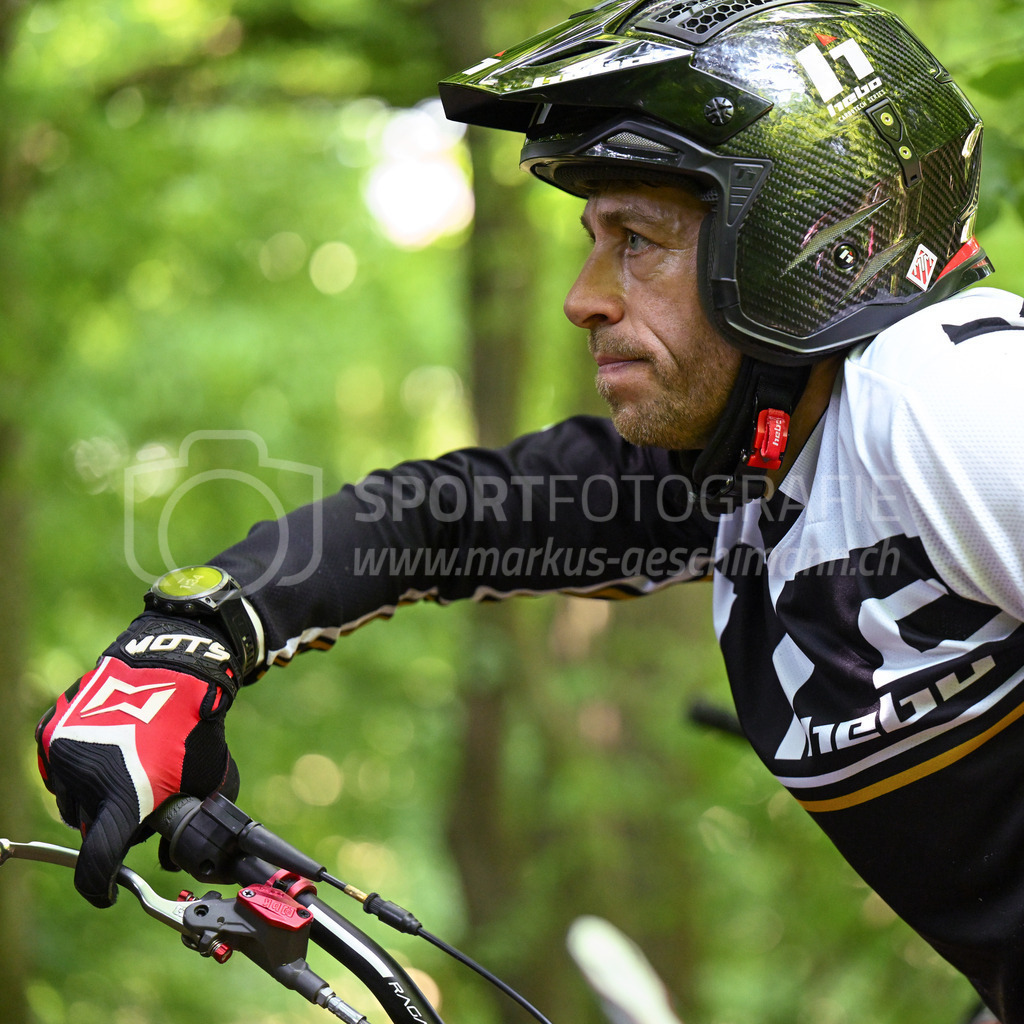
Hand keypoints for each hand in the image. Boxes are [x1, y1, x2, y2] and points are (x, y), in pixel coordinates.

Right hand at [36, 613, 241, 906]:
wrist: (173, 667)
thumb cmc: (194, 728)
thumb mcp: (208, 783)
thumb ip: (189, 828)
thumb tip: (171, 859)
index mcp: (120, 797)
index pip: (96, 863)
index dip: (101, 887)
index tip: (110, 892)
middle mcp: (83, 777)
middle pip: (87, 828)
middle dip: (111, 826)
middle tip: (141, 802)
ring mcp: (62, 752)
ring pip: (71, 800)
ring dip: (93, 799)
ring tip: (128, 771)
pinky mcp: (50, 731)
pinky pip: (58, 770)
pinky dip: (79, 771)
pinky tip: (109, 753)